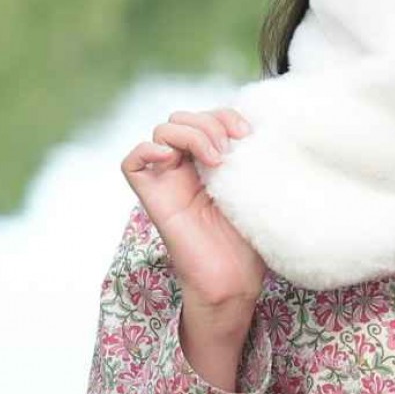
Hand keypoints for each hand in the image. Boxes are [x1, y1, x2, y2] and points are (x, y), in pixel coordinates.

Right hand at [121, 108, 265, 344]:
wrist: (235, 279)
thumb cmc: (250, 240)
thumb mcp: (257, 188)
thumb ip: (252, 157)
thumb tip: (263, 126)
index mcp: (213, 161)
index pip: (208, 116)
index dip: (225, 114)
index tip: (248, 133)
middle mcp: (188, 167)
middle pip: (183, 118)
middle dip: (210, 122)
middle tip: (231, 147)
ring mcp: (168, 180)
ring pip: (162, 131)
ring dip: (191, 133)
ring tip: (215, 158)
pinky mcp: (152, 198)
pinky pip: (131, 162)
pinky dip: (148, 149)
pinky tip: (172, 158)